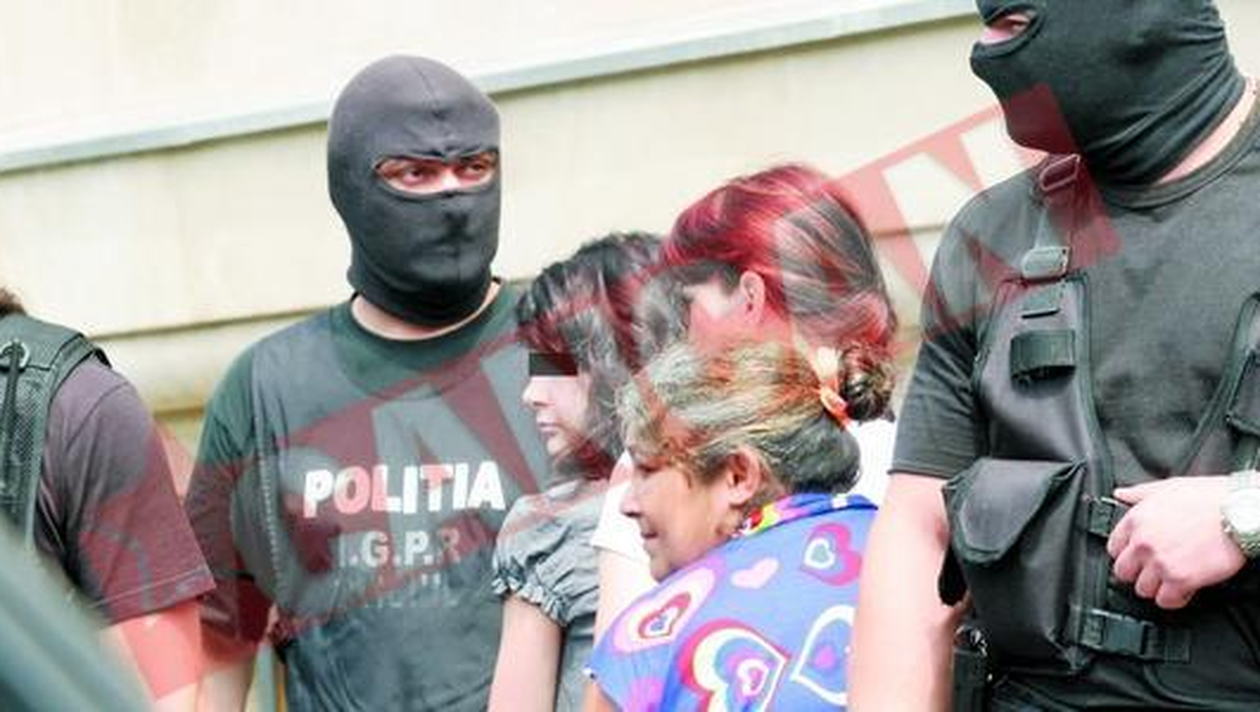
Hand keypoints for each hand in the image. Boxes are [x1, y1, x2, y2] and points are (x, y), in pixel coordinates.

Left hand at [1106, 476, 1243, 609]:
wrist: (1239, 511)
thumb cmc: (1209, 498)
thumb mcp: (1167, 488)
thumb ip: (1139, 494)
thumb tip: (1120, 494)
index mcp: (1136, 520)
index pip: (1114, 548)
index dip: (1127, 554)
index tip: (1137, 557)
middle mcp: (1143, 542)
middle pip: (1123, 572)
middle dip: (1138, 574)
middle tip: (1154, 571)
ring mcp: (1160, 562)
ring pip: (1143, 590)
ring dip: (1156, 588)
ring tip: (1170, 580)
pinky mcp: (1181, 579)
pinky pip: (1166, 601)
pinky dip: (1174, 599)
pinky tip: (1183, 590)